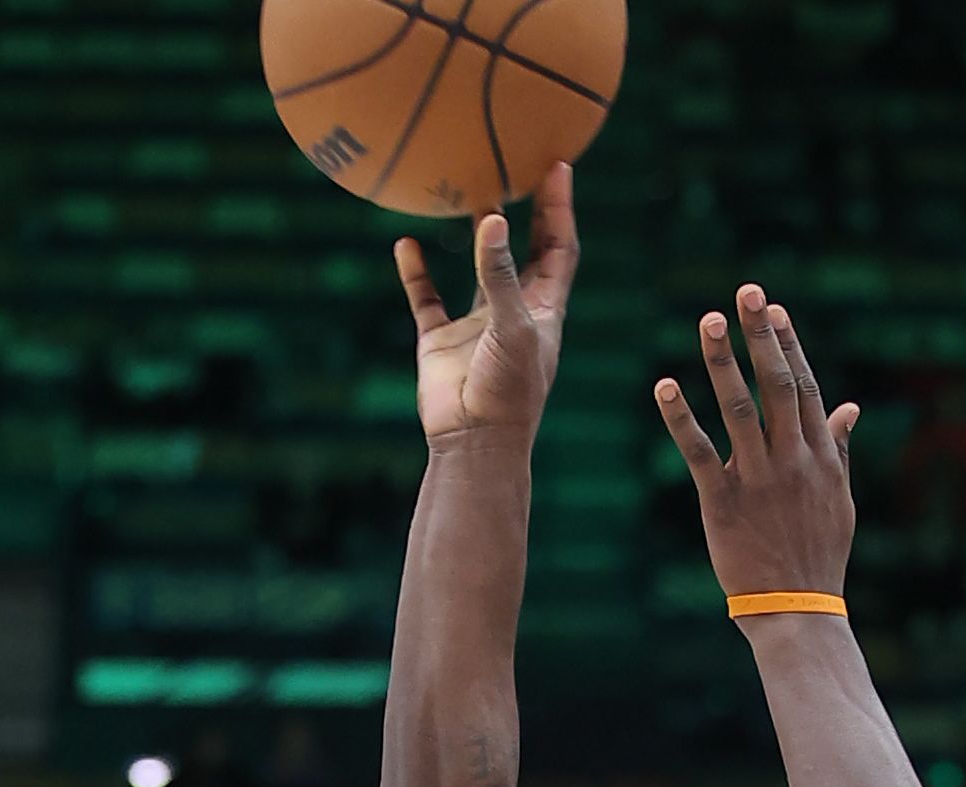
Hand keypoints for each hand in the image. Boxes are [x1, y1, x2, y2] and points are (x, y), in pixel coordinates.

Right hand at [398, 164, 579, 450]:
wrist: (474, 443)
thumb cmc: (508, 391)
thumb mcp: (511, 327)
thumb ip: (498, 274)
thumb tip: (494, 218)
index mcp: (544, 309)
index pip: (558, 247)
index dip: (559, 208)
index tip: (557, 167)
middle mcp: (512, 310)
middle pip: (522, 249)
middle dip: (524, 210)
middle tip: (516, 164)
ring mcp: (476, 325)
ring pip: (476, 268)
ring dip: (473, 233)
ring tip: (466, 188)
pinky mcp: (440, 341)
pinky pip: (426, 298)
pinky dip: (416, 272)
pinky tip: (406, 243)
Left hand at [656, 284, 862, 603]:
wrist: (798, 608)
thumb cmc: (818, 553)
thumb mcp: (840, 498)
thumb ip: (838, 448)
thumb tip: (849, 407)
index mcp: (819, 457)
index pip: (803, 387)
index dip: (789, 346)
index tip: (774, 311)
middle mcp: (792, 460)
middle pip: (776, 385)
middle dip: (761, 335)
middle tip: (746, 291)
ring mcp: (758, 479)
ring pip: (739, 409)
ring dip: (722, 361)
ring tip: (708, 320)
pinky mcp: (723, 502)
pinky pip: (700, 452)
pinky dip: (681, 418)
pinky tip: (664, 386)